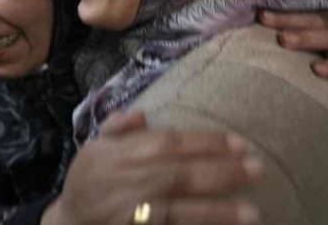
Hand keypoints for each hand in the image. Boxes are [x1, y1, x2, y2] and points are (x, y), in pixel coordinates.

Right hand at [43, 111, 262, 224]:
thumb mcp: (93, 147)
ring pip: (176, 210)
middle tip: (257, 167)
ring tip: (253, 212)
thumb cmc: (87, 180)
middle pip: (177, 174)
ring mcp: (130, 213)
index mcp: (117, 154)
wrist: (69, 223)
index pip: (166, 143)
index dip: (204, 142)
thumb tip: (141, 114)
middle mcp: (125, 182)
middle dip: (219, 171)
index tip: (238, 142)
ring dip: (215, 211)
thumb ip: (116, 128)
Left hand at [258, 10, 327, 81]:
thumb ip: (296, 29)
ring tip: (284, 40)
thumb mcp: (319, 29)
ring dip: (304, 39)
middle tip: (265, 21)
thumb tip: (259, 28)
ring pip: (325, 39)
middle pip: (309, 22)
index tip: (259, 15)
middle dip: (287, 21)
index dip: (279, 14)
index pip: (297, 14)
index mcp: (320, 18)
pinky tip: (317, 70)